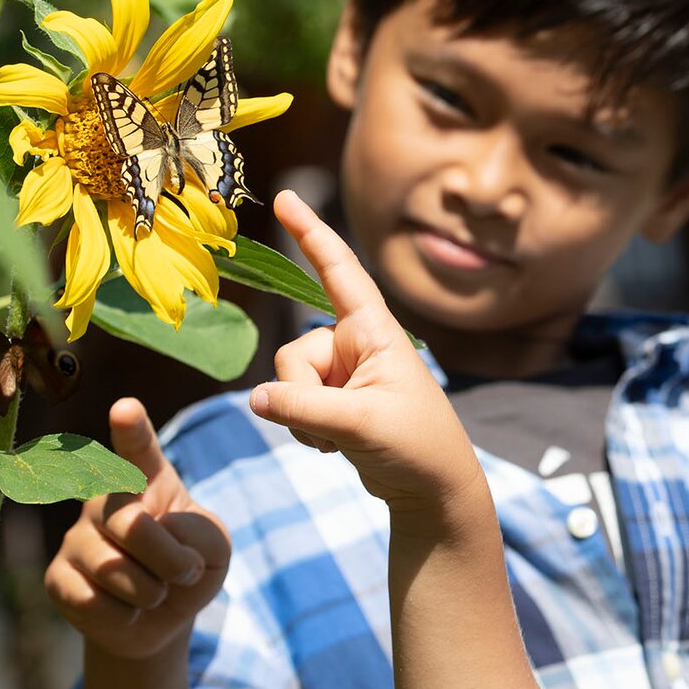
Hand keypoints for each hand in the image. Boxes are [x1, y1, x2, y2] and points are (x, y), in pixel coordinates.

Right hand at [44, 398, 230, 659]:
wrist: (163, 620)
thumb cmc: (189, 569)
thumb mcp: (213, 548)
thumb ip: (197, 533)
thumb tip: (153, 530)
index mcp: (146, 480)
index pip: (138, 450)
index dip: (132, 430)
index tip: (126, 409)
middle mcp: (104, 499)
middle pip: (132, 524)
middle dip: (169, 560)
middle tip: (184, 572)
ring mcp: (76, 537)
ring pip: (113, 569)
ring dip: (150, 592)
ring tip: (153, 592)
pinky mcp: (57, 578)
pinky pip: (92, 601)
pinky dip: (124, 616)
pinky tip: (124, 609)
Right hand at [249, 191, 482, 511]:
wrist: (433, 491)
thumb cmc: (417, 447)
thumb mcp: (362, 425)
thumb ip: (305, 408)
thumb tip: (255, 397)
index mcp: (376, 332)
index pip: (340, 272)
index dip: (312, 233)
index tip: (286, 197)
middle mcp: (355, 344)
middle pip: (294, 353)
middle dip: (302, 393)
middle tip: (340, 425)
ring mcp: (342, 373)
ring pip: (287, 381)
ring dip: (304, 417)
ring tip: (345, 438)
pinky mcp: (333, 400)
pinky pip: (292, 404)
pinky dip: (305, 428)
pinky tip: (337, 446)